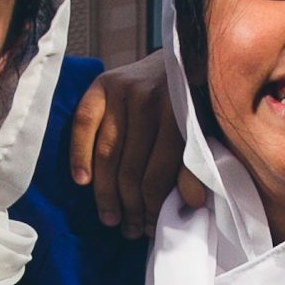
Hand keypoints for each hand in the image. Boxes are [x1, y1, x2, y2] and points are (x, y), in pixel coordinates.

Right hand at [68, 49, 205, 237]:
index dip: (151, 207)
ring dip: (105, 192)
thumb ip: (197, 165)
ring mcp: (124, 90)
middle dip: (128, 207)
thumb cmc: (196, 102)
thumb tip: (192, 204)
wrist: (184, 54)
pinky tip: (82, 182)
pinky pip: (83, 124)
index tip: (148, 228)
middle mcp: (150, 101)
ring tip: (109, 217)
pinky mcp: (102, 84)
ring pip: (107, 153)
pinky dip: (79, 154)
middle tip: (127, 229)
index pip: (158, 175)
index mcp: (180, 115)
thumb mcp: (205, 132)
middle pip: (130, 169)